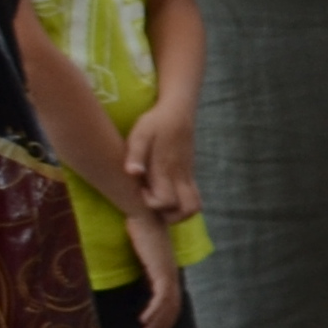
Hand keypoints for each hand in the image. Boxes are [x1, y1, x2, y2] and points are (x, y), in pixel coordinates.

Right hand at [123, 210, 185, 327]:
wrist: (144, 212)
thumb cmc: (139, 227)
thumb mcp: (141, 252)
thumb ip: (141, 266)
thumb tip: (134, 277)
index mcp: (167, 272)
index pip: (170, 302)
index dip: (163, 320)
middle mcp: (171, 274)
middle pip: (172, 309)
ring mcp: (169, 273)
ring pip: (168, 306)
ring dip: (157, 324)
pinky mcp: (162, 270)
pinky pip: (161, 296)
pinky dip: (154, 311)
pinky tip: (143, 321)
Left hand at [125, 97, 197, 223]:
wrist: (178, 111)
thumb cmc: (155, 122)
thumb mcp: (140, 134)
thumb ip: (136, 154)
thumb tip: (132, 173)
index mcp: (167, 170)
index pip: (166, 201)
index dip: (152, 204)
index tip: (141, 191)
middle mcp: (181, 177)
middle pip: (188, 210)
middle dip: (171, 216)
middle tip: (153, 204)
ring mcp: (188, 176)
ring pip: (195, 206)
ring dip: (179, 212)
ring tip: (160, 202)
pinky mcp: (190, 174)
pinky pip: (193, 196)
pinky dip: (181, 203)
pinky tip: (164, 191)